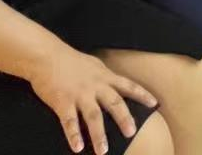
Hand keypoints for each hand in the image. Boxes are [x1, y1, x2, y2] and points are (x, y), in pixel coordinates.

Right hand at [27, 45, 156, 153]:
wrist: (46, 56)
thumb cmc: (70, 61)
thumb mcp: (94, 65)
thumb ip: (105, 77)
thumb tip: (115, 85)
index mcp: (104, 76)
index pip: (128, 85)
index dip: (142, 95)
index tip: (155, 104)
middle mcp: (95, 86)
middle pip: (114, 103)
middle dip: (124, 118)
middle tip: (132, 132)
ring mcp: (79, 94)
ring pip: (93, 116)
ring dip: (99, 135)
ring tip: (103, 151)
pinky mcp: (62, 102)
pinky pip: (69, 121)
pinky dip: (73, 135)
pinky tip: (77, 147)